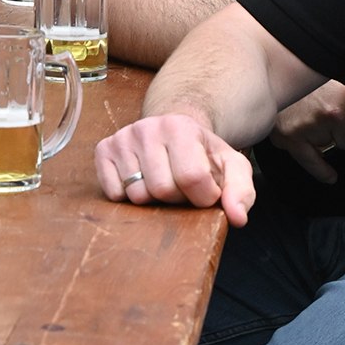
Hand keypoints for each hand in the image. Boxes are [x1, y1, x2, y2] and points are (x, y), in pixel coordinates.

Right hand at [95, 113, 254, 226]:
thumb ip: (241, 191)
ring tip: (162, 182)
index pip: (192, 178)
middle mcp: (148, 127)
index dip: (203, 196)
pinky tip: (141, 181)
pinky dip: (127, 196)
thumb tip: (237, 218)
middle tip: (181, 186)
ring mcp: (123, 137)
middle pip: (162, 189)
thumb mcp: (231, 167)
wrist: (174, 132)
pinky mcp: (103, 149)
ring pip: (137, 194)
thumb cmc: (203, 154)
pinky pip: (112, 192)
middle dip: (177, 198)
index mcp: (181, 126)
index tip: (206, 191)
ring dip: (153, 199)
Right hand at [267, 67, 344, 183]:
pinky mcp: (288, 135)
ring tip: (312, 110)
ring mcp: (310, 124)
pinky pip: (312, 163)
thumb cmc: (315, 61)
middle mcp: (333, 110)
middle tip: (329, 107)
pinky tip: (330, 174)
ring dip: (326, 136)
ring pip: (332, 148)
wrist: (273, 55)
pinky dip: (321, 170)